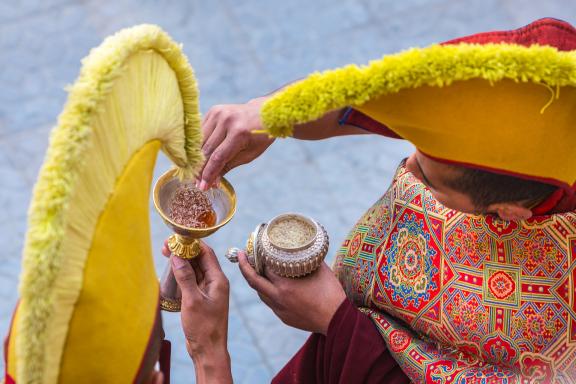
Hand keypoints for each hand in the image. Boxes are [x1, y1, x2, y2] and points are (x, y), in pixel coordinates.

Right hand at [167, 241, 232, 382]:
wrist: (208, 350)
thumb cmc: (204, 328)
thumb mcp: (192, 301)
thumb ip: (185, 278)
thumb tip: (178, 257)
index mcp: (218, 280)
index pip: (207, 254)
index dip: (192, 244)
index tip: (177, 238)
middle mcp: (215, 283)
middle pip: (200, 260)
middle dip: (185, 252)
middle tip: (167, 247)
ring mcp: (208, 291)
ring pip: (195, 270)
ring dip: (182, 263)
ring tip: (166, 255)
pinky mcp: (201, 298)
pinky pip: (191, 281)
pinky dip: (181, 275)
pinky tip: (171, 273)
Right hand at [198, 97, 274, 189]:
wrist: (263, 113)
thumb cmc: (259, 137)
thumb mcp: (248, 155)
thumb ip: (228, 166)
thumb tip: (212, 182)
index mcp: (239, 133)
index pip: (218, 157)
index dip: (208, 174)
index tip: (202, 187)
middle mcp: (226, 120)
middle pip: (206, 150)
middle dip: (201, 169)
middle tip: (196, 183)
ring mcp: (218, 113)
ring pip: (200, 141)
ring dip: (196, 158)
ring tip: (196, 173)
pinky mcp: (213, 111)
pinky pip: (201, 132)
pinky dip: (199, 145)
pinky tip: (198, 157)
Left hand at [238, 252, 345, 334]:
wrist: (337, 320)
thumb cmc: (331, 293)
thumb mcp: (320, 270)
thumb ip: (307, 259)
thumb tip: (302, 246)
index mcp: (285, 286)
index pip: (265, 268)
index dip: (259, 256)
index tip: (255, 247)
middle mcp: (278, 298)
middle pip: (254, 281)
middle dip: (244, 267)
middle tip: (240, 255)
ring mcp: (280, 310)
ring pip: (260, 294)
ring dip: (256, 281)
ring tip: (254, 270)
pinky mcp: (284, 318)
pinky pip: (270, 303)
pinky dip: (268, 293)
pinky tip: (272, 287)